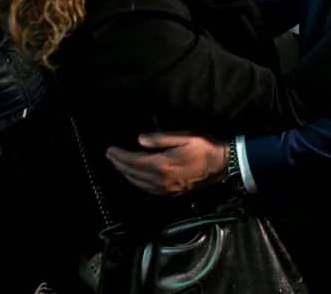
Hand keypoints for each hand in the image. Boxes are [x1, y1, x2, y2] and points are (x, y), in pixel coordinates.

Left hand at [106, 133, 227, 195]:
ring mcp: (166, 188)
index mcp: (162, 164)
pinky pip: (148, 189)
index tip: (109, 150)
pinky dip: (137, 183)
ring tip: (118, 165)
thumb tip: (139, 140)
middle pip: (133, 173)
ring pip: (138, 183)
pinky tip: (134, 178)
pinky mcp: (171, 192)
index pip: (133, 161)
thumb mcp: (183, 137)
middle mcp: (161, 179)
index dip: (119, 156)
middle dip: (119, 165)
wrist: (221, 165)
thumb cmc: (203, 147)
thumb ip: (160, 139)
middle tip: (110, 156)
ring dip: (126, 174)